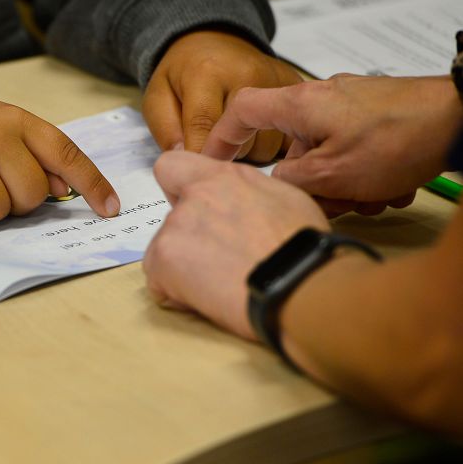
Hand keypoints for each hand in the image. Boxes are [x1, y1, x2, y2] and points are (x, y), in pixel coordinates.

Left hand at [143, 151, 327, 339]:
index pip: (172, 165)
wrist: (301, 286)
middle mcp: (194, 196)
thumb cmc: (305, 249)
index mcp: (223, 177)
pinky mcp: (163, 259)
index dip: (178, 188)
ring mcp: (175, 227)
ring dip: (186, 267)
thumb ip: (247, 193)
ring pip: (166, 249)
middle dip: (190, 237)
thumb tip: (239, 204)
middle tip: (221, 260)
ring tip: (223, 284)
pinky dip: (176, 292)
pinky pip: (158, 280)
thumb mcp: (285, 199)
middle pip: (173, 217)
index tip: (195, 208)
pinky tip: (210, 298)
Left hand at [144, 30, 301, 158]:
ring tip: (234, 137)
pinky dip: (273, 142)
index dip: (200, 158)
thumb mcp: (157, 98)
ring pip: (269, 145)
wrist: (213, 39)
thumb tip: (186, 159)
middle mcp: (248, 75)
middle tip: (213, 149)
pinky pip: (289, 135)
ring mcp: (276, 81)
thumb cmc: (181, 74)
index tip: (197, 173)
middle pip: (242, 144)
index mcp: (207, 74)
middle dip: (224, 156)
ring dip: (250, 152)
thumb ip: (166, 131)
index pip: (206, 128)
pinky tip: (256, 133)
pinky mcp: (295, 87)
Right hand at [202, 74, 461, 213]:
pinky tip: (391, 187)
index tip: (213, 161)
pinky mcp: (378, 113)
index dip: (221, 137)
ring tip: (374, 196)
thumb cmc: (399, 138)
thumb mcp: (331, 175)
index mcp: (300, 104)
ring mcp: (352, 104)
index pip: (241, 111)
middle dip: (310, 182)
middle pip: (292, 145)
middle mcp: (322, 97)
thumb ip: (290, 182)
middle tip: (332, 202)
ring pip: (327, 153)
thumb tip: (278, 185)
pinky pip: (355, 149)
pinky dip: (366, 173)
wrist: (462, 119)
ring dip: (345, 184)